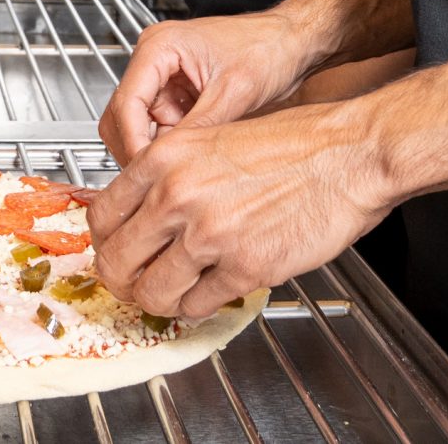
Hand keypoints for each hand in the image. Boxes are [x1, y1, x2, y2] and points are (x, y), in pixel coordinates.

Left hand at [88, 102, 389, 317]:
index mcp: (164, 158)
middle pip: (116, 260)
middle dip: (123, 281)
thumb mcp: (210, 139)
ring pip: (152, 292)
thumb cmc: (291, 143)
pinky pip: (198, 306)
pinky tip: (210, 292)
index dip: (105, 242)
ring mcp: (209, 234)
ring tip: (173, 294)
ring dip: (159, 301)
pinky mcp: (244, 267)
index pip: (100, 215)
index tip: (115, 250)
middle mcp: (177, 195)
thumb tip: (139, 212)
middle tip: (135, 284)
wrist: (346, 154)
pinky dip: (199, 307)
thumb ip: (170, 173)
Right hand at [96, 11, 318, 161]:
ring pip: (136, 127)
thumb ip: (197, 130)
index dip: (133, 142)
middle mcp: (153, 59)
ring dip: (154, 150)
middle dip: (138, 150)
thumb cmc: (268, 48)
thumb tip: (171, 166)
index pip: (126, 103)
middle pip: (122, 117)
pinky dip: (169, 147)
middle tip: (158, 179)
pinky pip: (158, 128)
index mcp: (159, 47)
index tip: (146, 172)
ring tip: (179, 170)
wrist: (291, 42)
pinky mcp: (175, 95)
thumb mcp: (233, 94)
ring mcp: (162, 78)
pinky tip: (189, 159)